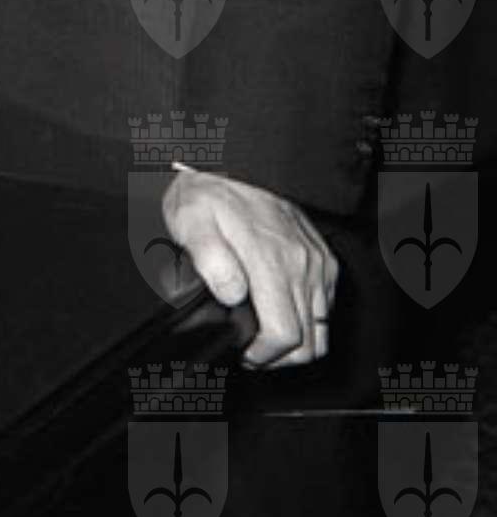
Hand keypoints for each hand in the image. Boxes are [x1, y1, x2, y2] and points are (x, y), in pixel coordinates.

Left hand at [161, 169, 338, 367]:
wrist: (233, 159)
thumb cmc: (208, 191)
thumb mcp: (191, 219)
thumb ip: (210, 259)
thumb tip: (232, 295)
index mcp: (271, 260)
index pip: (285, 334)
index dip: (265, 355)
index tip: (245, 355)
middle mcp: (302, 264)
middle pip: (309, 341)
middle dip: (281, 357)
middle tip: (253, 353)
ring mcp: (316, 261)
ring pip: (323, 328)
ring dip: (298, 343)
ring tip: (266, 339)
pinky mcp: (323, 257)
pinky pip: (327, 304)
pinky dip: (310, 319)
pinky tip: (282, 313)